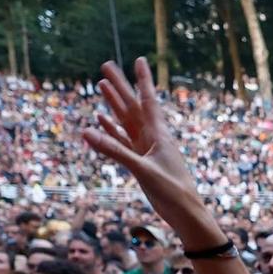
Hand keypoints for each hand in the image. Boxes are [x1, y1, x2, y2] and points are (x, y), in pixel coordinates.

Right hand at [81, 58, 216, 245]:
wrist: (185, 213)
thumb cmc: (172, 191)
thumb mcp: (142, 170)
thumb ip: (114, 151)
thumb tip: (87, 132)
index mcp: (159, 134)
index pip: (148, 100)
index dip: (142, 80)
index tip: (139, 59)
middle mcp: (153, 137)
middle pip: (132, 105)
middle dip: (120, 85)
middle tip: (106, 64)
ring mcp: (146, 149)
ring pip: (126, 121)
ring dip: (114, 104)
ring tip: (101, 85)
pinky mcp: (141, 162)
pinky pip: (123, 141)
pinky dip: (112, 130)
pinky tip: (101, 120)